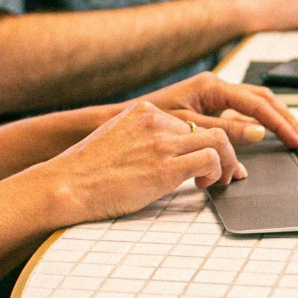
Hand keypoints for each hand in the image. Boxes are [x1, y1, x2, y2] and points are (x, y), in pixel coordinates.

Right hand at [36, 101, 244, 224]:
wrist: (68, 183)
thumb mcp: (118, 140)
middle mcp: (156, 120)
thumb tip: (164, 155)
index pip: (191, 120)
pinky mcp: (166, 166)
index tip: (213, 157)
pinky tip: (204, 186)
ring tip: (223, 180)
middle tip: (229, 172)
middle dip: (227, 151)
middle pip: (211, 126)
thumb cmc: (87, 171)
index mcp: (144, 112)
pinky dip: (217, 174)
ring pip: (220, 140)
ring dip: (229, 163)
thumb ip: (143, 139)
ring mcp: (162, 142)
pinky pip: (211, 160)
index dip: (206, 141)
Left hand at [136, 71, 297, 149]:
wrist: (125, 121)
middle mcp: (215, 87)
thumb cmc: (150, 121)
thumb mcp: (189, 127)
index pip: (256, 103)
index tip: (295, 139)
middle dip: (284, 117)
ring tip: (291, 137)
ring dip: (273, 120)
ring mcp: (214, 97)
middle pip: (262, 99)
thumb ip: (224, 130)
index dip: (279, 123)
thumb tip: (258, 133)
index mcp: (212, 87)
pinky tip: (265, 140)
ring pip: (254, 105)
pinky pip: (240, 115)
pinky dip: (255, 127)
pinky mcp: (210, 108)